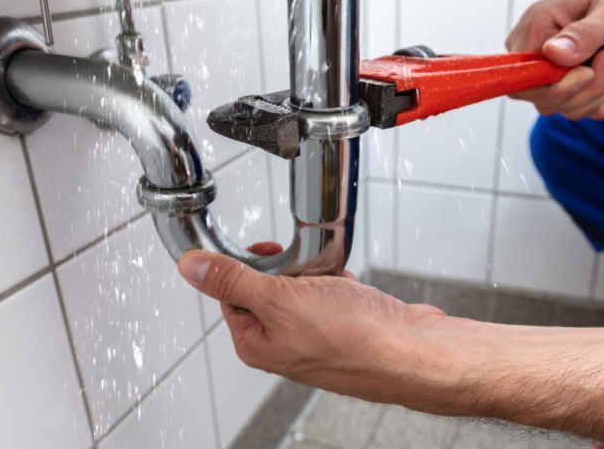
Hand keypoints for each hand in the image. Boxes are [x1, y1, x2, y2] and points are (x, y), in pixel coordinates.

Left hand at [178, 245, 484, 406]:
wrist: (413, 352)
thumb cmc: (354, 338)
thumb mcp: (280, 300)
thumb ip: (233, 280)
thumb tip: (191, 268)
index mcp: (257, 343)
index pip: (231, 293)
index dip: (245, 266)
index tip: (263, 251)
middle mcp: (284, 343)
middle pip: (268, 286)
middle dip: (289, 268)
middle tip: (304, 268)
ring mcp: (316, 335)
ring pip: (303, 286)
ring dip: (316, 273)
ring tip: (332, 279)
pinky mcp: (345, 325)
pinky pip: (332, 291)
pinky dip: (340, 282)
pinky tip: (350, 287)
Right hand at [506, 0, 603, 119]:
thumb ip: (585, 32)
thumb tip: (552, 53)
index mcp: (534, 28)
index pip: (522, 77)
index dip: (555, 85)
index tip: (589, 70)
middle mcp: (531, 57)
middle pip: (545, 99)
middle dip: (592, 85)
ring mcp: (544, 78)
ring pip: (568, 108)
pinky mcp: (562, 92)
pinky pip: (585, 110)